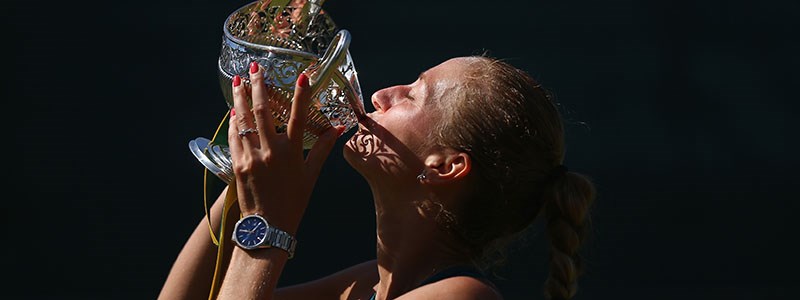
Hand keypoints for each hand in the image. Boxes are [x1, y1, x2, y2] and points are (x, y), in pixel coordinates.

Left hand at [227, 61, 341, 234]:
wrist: (268, 227)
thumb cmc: (293, 202)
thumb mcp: (311, 175)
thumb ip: (322, 149)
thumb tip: (337, 129)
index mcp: (292, 152)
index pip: (298, 116)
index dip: (301, 95)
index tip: (301, 76)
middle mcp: (271, 151)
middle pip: (263, 111)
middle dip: (258, 86)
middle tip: (255, 68)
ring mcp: (252, 157)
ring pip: (244, 121)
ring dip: (239, 99)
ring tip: (237, 81)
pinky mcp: (237, 165)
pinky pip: (234, 137)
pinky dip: (233, 123)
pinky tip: (233, 112)